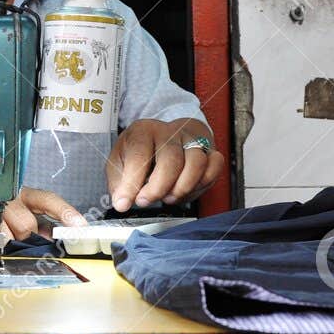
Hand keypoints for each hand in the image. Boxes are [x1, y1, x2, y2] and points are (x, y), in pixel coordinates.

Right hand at [0, 188, 86, 252]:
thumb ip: (36, 228)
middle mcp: (4, 195)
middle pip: (27, 226)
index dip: (66, 212)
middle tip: (10, 237)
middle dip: (22, 240)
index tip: (79, 226)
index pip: (48, 200)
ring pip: (6, 239)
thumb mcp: (15, 220)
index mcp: (23, 195)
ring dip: (0, 247)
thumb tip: (53, 242)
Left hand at [105, 119, 222, 212]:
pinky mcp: (209, 149)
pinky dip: (203, 183)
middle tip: (145, 201)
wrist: (167, 134)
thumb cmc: (142, 151)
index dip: (131, 183)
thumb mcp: (120, 161)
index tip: (125, 202)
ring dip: (182, 187)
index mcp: (143, 131)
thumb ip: (118, 182)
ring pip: (196, 163)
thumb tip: (121, 202)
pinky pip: (215, 165)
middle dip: (158, 188)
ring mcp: (192, 140)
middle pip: (171, 159)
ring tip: (168, 197)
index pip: (139, 155)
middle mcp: (169, 132)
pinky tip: (187, 190)